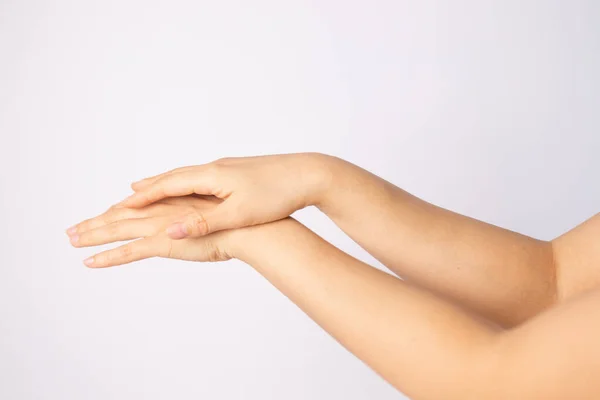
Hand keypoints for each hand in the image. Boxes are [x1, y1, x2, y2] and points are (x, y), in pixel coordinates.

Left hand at [66, 196, 234, 267]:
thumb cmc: (238, 224)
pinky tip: (90, 262)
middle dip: (94, 222)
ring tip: (71, 240)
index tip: (103, 215)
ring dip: (91, 235)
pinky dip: (107, 257)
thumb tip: (195, 223)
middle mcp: (161, 211)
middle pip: (119, 215)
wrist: (248, 229)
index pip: (137, 207)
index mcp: (173, 203)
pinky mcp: (163, 244)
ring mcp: (160, 227)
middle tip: (72, 229)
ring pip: (116, 230)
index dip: (117, 211)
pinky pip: (128, 252)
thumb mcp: (214, 217)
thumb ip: (198, 219)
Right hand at [117, 153, 334, 238]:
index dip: (143, 197)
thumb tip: (168, 230)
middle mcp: (215, 168)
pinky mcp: (238, 174)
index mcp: (212, 175)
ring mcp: (227, 169)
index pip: (168, 185)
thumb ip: (203, 222)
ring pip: (187, 177)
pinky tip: (189, 189)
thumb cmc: (277, 195)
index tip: (120, 205)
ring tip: (148, 190)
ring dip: (164, 185)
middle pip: (172, 177)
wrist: (309, 174)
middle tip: (124, 197)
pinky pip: (201, 179)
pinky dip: (184, 186)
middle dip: (147, 189)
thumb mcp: (239, 213)